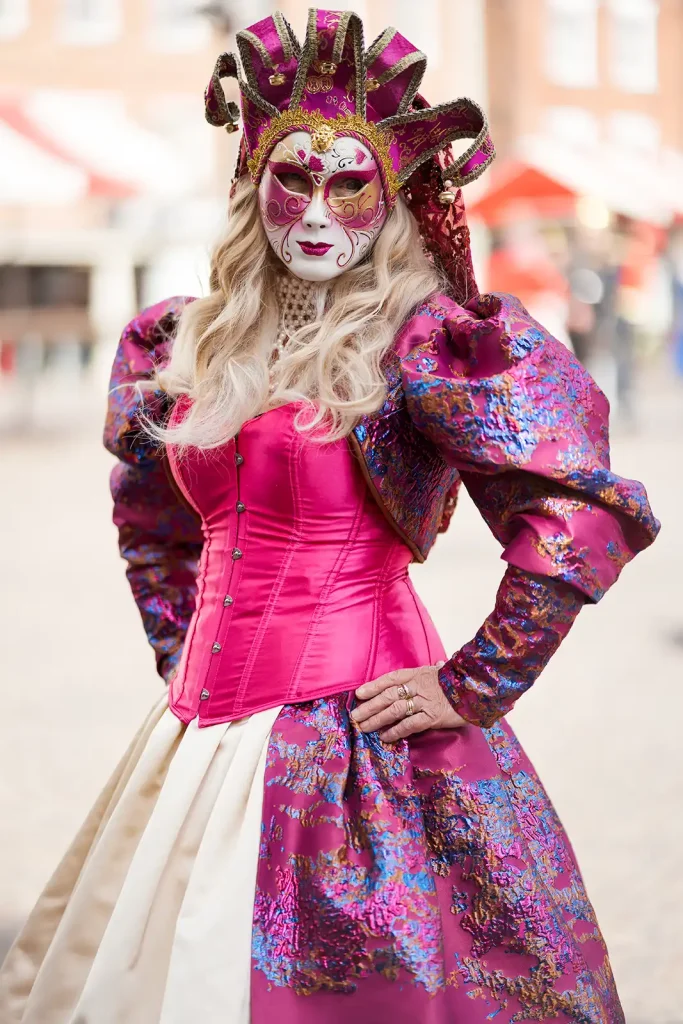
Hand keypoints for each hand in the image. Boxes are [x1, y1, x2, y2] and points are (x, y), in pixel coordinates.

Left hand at [351, 663, 466, 743]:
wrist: (479, 689)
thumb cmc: (461, 681)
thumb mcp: (446, 671)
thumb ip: (437, 669)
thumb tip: (439, 663)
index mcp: (418, 674)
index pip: (391, 679)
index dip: (373, 685)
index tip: (359, 694)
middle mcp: (418, 686)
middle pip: (388, 696)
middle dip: (370, 706)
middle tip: (355, 716)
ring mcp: (425, 702)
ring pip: (395, 710)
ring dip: (377, 719)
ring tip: (364, 727)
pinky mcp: (433, 717)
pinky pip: (410, 725)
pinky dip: (396, 731)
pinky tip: (385, 737)